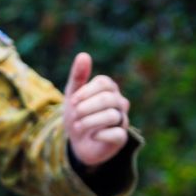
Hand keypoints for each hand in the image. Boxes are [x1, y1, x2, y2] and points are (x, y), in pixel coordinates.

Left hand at [63, 52, 130, 167]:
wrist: (78, 140)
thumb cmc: (77, 113)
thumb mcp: (73, 93)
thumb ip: (78, 75)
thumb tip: (84, 55)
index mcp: (109, 88)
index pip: (104, 82)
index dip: (86, 92)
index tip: (73, 101)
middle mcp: (119, 102)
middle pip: (107, 99)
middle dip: (86, 108)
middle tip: (74, 114)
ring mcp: (123, 119)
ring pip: (112, 116)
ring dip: (89, 122)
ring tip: (78, 126)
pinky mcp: (121, 138)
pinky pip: (117, 134)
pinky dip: (100, 135)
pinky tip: (92, 136)